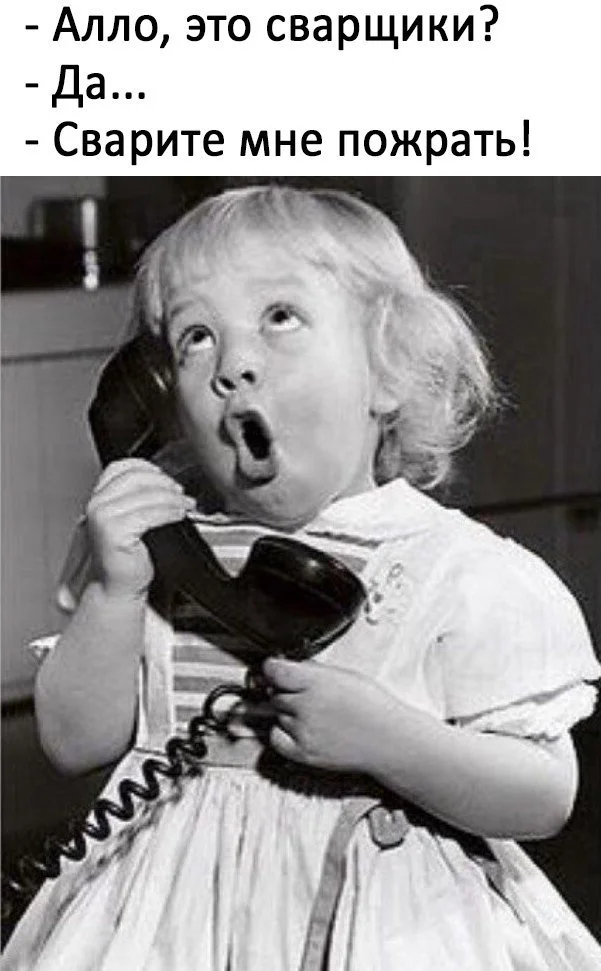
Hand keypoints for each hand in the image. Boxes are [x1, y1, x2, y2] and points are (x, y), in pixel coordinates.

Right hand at [86, 458, 195, 599]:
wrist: (115, 588)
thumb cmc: (124, 558)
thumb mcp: (129, 521)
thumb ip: (136, 500)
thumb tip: (163, 483)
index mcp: (97, 498)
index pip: (122, 468)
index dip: (148, 468)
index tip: (166, 477)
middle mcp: (96, 505)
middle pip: (135, 478)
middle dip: (163, 482)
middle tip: (180, 492)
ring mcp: (103, 518)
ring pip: (146, 495)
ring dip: (171, 497)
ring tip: (185, 504)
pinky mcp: (114, 532)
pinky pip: (150, 514)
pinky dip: (169, 511)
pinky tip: (178, 514)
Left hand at [262, 657, 395, 773]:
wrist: (390, 740)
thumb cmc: (374, 708)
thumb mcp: (345, 676)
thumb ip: (313, 671)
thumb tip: (290, 668)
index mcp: (317, 682)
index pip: (274, 671)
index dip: (273, 668)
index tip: (275, 670)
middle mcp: (306, 706)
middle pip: (275, 693)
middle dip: (287, 692)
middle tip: (307, 696)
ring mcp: (303, 731)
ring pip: (278, 715)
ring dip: (290, 713)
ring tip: (315, 715)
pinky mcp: (303, 753)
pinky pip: (276, 737)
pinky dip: (283, 732)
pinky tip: (301, 728)